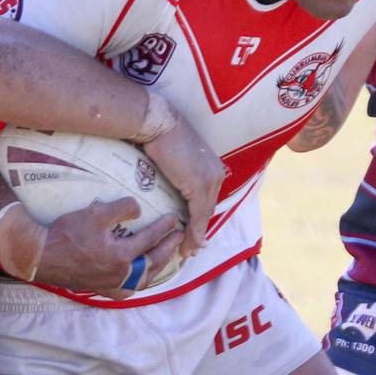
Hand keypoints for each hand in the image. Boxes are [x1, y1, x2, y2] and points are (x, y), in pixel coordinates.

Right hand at [0, 197, 183, 297]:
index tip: (175, 219)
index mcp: (121, 257)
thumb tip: (139, 210)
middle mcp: (120, 275)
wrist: (41, 256)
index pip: (150, 240)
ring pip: (143, 280)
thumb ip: (122, 209)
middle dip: (168, 249)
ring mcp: (111, 286)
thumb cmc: (66, 234)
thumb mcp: (95, 214)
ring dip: (158, 266)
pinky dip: (141, 280)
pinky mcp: (101, 289)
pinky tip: (141, 274)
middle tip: (179, 237)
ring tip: (166, 255)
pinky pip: (129, 288)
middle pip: (153, 263)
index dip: (165, 228)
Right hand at [143, 115, 224, 256]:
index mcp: (211, 166)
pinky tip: (189, 244)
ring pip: (205, 215)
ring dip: (196, 236)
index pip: (207, 198)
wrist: (159, 123)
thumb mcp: (174, 158)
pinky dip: (194, 232)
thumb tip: (171, 183)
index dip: (201, 218)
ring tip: (188, 252)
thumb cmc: (161, 135)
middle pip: (208, 209)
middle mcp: (215, 173)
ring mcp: (209, 179)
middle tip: (191, 249)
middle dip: (200, 231)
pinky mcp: (199, 185)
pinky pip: (198, 215)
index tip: (194, 233)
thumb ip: (178, 173)